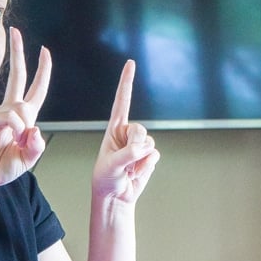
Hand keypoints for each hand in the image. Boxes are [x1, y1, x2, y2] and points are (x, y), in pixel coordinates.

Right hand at [0, 26, 51, 188]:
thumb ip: (36, 147)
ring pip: (24, 109)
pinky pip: (14, 117)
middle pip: (18, 76)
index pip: (34, 89)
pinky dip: (18, 130)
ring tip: (15, 145)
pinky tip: (12, 140)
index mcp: (20, 118)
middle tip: (15, 31)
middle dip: (19, 54)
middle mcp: (9, 111)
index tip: (44, 52)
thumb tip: (35, 129)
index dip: (42, 71)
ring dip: (25, 130)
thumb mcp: (26, 159)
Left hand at [92, 61, 158, 205]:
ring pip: (149, 143)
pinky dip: (146, 166)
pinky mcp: (149, 156)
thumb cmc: (106, 179)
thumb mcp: (111, 165)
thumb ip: (127, 154)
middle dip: (135, 147)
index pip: (121, 102)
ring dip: (139, 160)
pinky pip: (154, 155)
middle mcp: (127, 134)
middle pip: (140, 130)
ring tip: (128, 170)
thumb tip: (144, 147)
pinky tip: (136, 173)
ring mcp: (139, 145)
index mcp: (114, 129)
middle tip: (126, 162)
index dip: (126, 82)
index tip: (130, 63)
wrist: (115, 196)